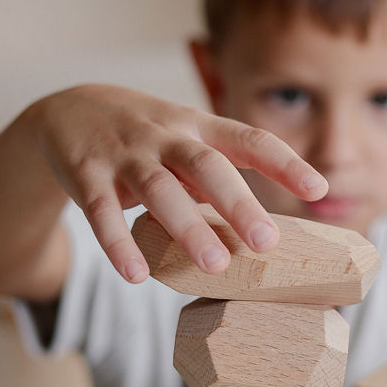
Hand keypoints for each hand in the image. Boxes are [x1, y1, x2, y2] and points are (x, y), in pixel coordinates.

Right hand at [28, 85, 327, 282]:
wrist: (66, 110)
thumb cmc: (145, 138)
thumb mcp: (185, 141)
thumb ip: (220, 178)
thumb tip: (267, 232)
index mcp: (198, 127)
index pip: (249, 140)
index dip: (285, 163)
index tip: (320, 190)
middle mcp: (165, 136)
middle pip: (206, 166)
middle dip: (238, 203)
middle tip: (266, 243)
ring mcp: (125, 154)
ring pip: (159, 190)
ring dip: (187, 227)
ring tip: (215, 265)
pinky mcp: (86, 174)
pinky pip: (101, 212)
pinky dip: (118, 243)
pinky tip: (136, 275)